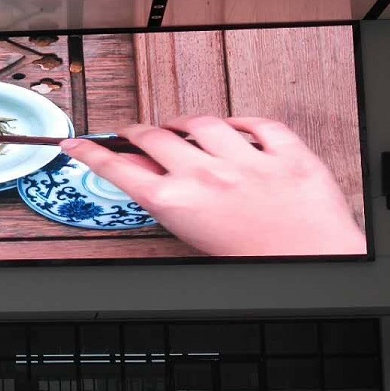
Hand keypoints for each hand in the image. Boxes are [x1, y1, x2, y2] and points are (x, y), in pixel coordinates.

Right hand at [61, 116, 365, 256]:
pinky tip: (237, 127)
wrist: (311, 268)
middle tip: (133, 132)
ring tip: (183, 126)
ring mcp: (248, 161)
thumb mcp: (191, 235)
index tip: (77, 143)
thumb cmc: (252, 262)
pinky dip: (244, 123)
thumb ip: (166, 199)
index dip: (92, 152)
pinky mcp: (286, 153)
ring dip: (186, 122)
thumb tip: (143, 172)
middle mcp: (208, 176)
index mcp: (178, 202)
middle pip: (156, 137)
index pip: (120, 168)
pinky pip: (259, 123)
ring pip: (204, 123)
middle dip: (137, 131)